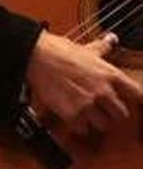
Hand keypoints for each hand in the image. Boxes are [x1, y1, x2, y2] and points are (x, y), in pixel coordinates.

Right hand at [26, 30, 142, 136]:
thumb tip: (111, 39)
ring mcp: (89, 103)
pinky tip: (71, 116)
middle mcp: (104, 91)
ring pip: (104, 125)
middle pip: (122, 115)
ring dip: (94, 122)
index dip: (135, 103)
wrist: (36, 56)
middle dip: (110, 114)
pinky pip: (83, 129)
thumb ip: (103, 47)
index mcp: (111, 75)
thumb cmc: (59, 51)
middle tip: (100, 111)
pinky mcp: (73, 114)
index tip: (128, 104)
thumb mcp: (86, 49)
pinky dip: (76, 126)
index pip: (138, 95)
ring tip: (85, 115)